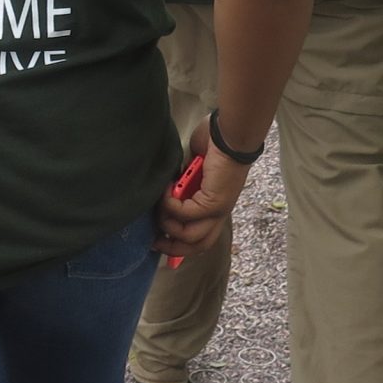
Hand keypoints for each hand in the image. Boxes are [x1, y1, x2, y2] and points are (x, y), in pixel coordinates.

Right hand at [154, 137, 248, 259]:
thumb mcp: (195, 169)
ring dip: (168, 224)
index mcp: (216, 206)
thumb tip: (170, 191)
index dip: (180, 245)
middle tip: (153, 241)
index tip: (159, 240)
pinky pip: (185, 214)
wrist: (230, 134)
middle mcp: (219, 213)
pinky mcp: (213, 203)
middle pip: (198, 246)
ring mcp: (218, 210)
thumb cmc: (214, 144)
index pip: (201, 237)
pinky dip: (170, 204)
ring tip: (160, 205)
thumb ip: (184, 184)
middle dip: (172, 248)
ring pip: (190, 236)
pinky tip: (167, 188)